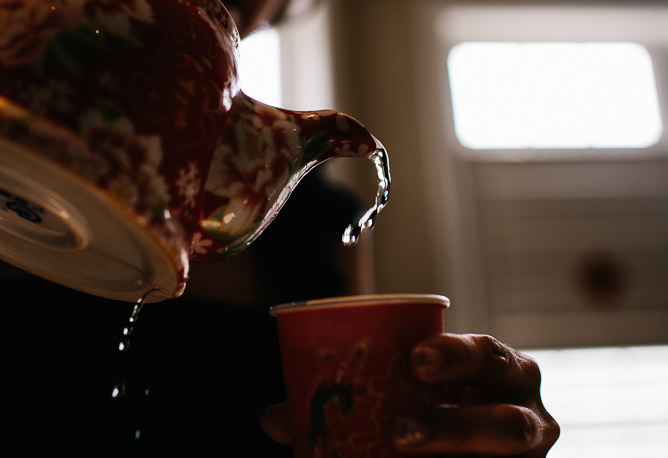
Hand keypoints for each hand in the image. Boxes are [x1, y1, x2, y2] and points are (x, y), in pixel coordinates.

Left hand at [260, 333, 558, 455]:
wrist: (467, 442)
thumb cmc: (436, 407)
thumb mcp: (404, 393)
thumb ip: (348, 400)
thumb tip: (273, 418)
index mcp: (501, 371)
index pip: (489, 354)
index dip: (457, 355)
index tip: (414, 359)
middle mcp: (528, 416)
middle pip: (506, 423)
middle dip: (454, 426)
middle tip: (399, 430)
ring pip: (503, 454)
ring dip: (452, 451)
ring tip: (400, 447)